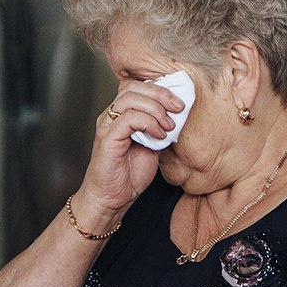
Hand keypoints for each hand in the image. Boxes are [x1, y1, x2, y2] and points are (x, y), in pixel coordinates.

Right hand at [79, 80, 187, 214]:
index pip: (137, 87)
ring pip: (130, 99)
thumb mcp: (153, 146)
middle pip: (134, 88)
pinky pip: (128, 119)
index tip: (180, 101)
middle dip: (161, 94)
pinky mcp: (107, 138)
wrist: (112, 198)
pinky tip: (159, 136)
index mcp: (121, 115)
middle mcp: (111, 116)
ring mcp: (107, 126)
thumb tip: (178, 114)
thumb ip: (159, 127)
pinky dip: (148, 123)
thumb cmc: (129, 175)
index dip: (160, 89)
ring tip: (169, 126)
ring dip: (156, 109)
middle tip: (179, 107)